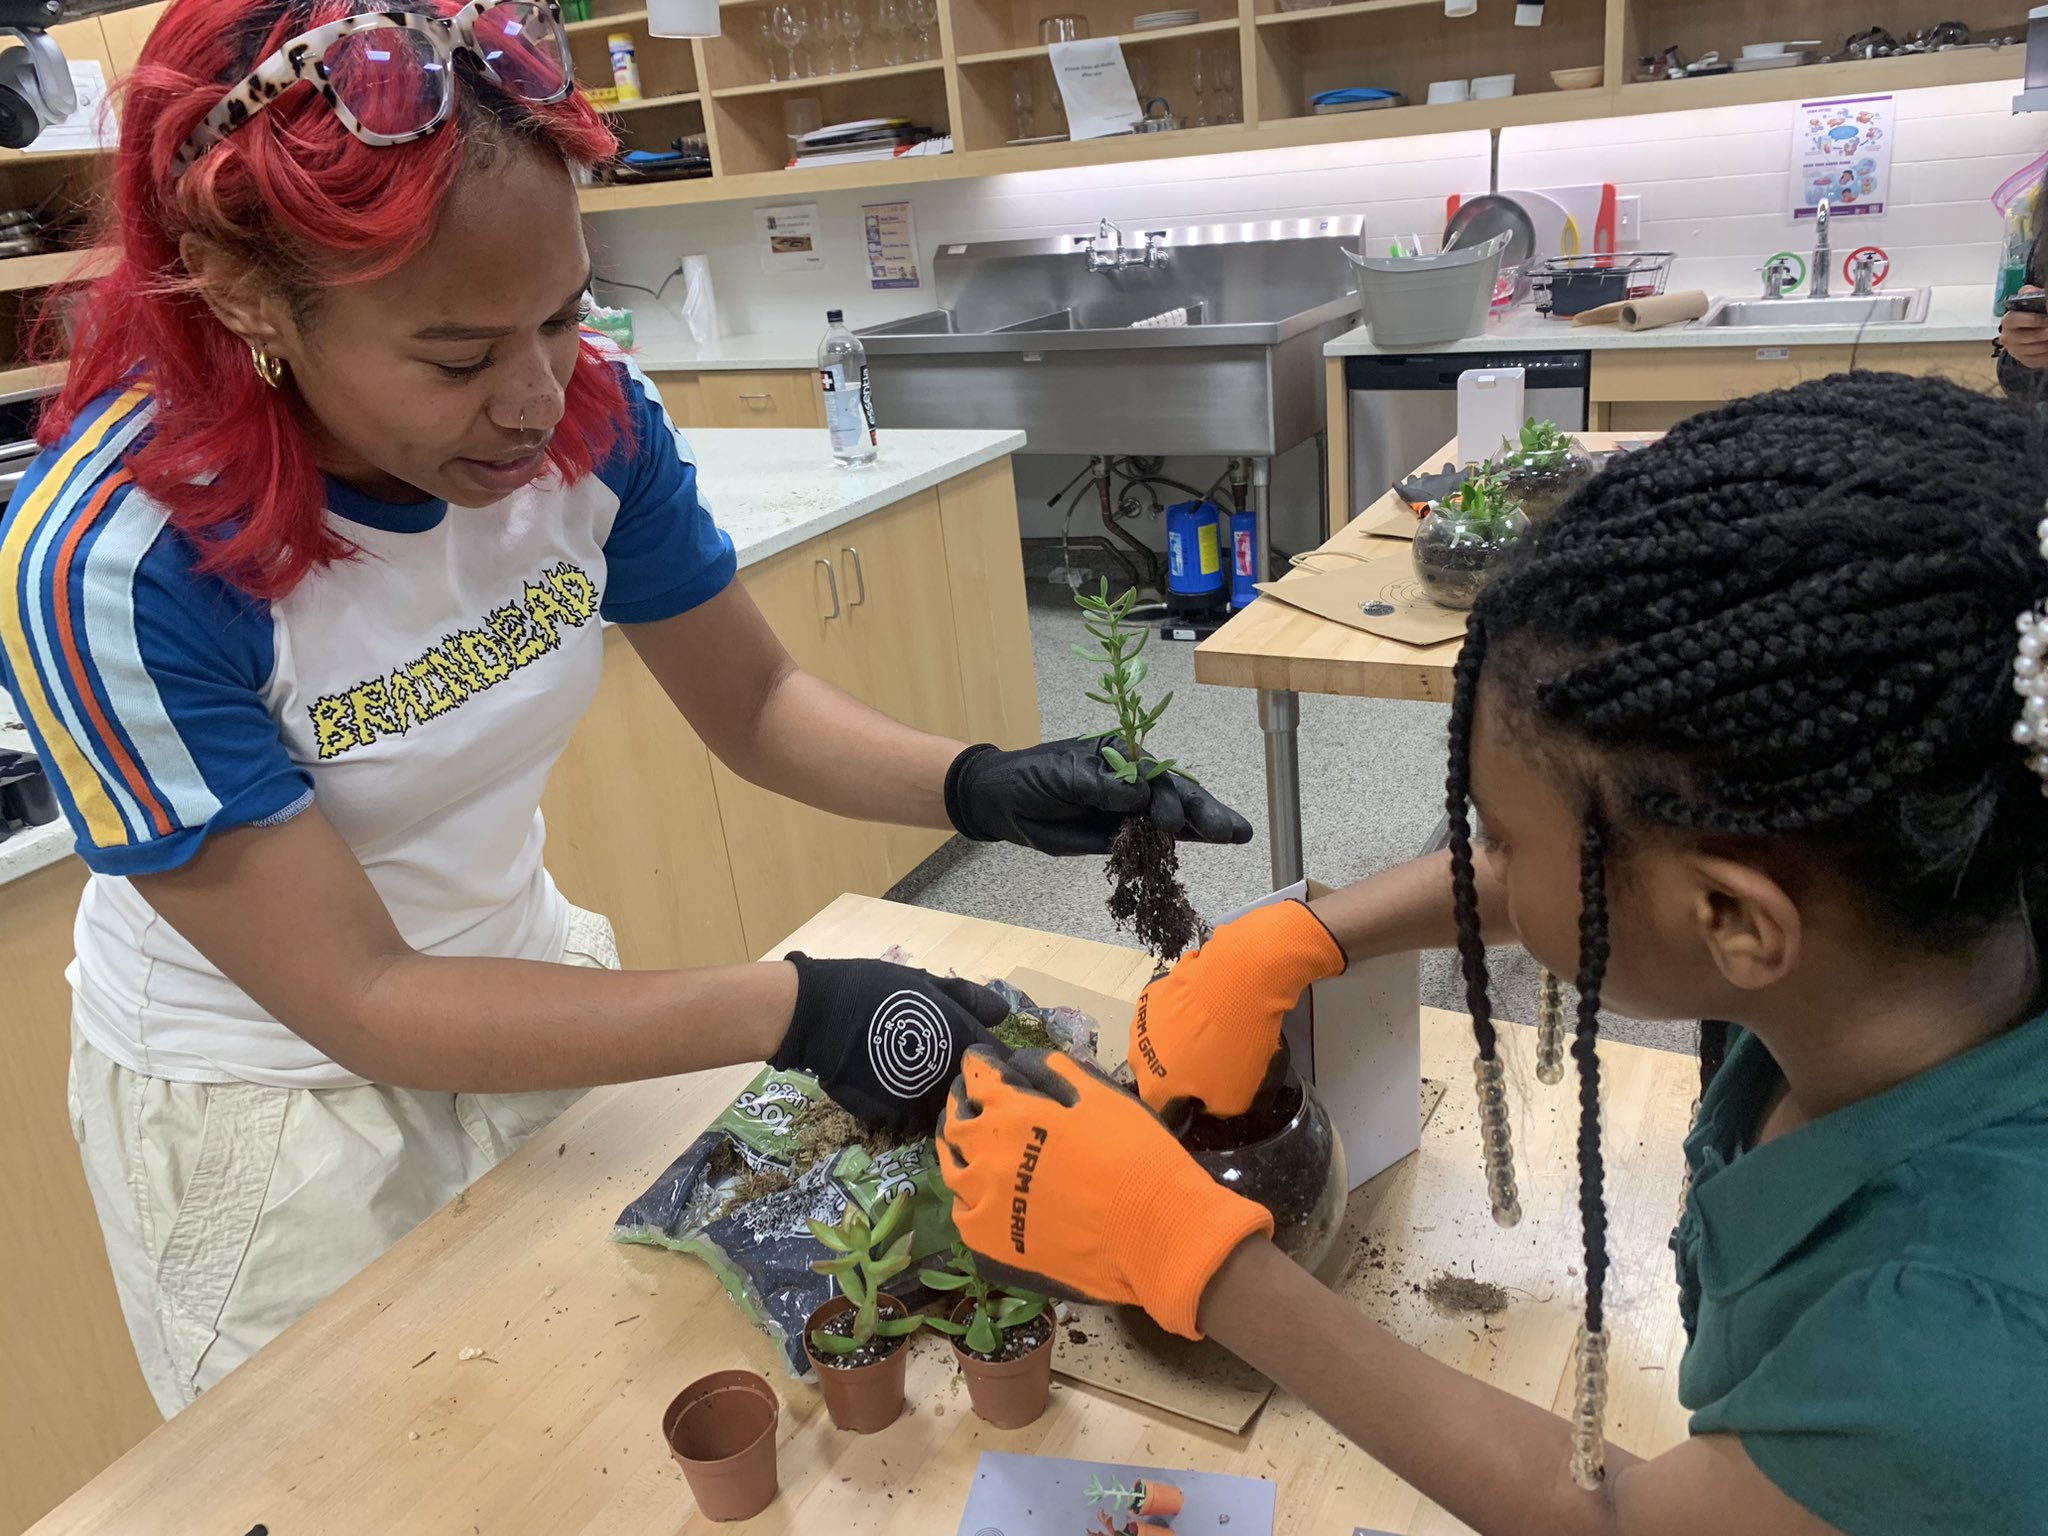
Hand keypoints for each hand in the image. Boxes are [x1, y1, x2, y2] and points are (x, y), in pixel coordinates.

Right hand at [772, 955, 1006, 1131]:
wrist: (822, 1015)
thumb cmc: (877, 990)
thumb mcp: (926, 983)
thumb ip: (968, 999)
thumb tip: (1004, 1013)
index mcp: (963, 1042)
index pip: (1001, 1062)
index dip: (999, 1061)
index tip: (991, 1058)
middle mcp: (948, 1078)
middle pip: (976, 1091)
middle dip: (971, 1082)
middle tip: (948, 1066)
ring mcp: (921, 1104)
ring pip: (945, 1109)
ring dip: (940, 1098)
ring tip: (921, 1079)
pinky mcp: (893, 1120)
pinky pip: (913, 1120)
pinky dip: (911, 1109)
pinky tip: (896, 1089)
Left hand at [938, 1047, 1270, 1337]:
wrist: (1154, 1232)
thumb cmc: (1135, 1155)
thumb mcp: (1101, 1095)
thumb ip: (1056, 1072)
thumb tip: (1025, 1061)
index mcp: (1012, 1113)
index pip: (978, 1077)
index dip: (977, 1063)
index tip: (979, 1059)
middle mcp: (987, 1155)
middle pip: (955, 1122)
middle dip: (959, 1101)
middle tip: (966, 1095)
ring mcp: (984, 1202)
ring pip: (951, 1168)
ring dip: (953, 1148)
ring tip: (960, 1141)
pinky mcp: (992, 1242)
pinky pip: (962, 1214)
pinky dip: (964, 1197)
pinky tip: (975, 1192)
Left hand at [944, 737, 1252, 855]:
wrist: (1002, 802)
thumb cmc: (1031, 778)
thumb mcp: (1063, 776)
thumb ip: (1100, 787)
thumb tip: (1139, 799)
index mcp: (1121, 757)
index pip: (1157, 776)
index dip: (1174, 797)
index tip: (1175, 821)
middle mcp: (1133, 781)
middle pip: (1175, 796)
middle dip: (1203, 813)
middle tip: (1232, 832)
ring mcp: (1130, 809)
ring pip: (1174, 817)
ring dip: (1203, 827)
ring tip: (1236, 836)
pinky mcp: (1121, 835)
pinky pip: (1155, 839)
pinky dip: (1183, 842)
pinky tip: (1212, 843)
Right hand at [1129, 900, 1345, 1118]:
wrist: (1235, 981)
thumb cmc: (1234, 1045)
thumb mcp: (1236, 1098)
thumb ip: (1213, 1109)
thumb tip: (1206, 1101)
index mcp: (1152, 1087)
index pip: (1165, 1109)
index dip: (1189, 1103)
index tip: (1211, 1091)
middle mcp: (1136, 1055)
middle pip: (1159, 1072)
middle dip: (1182, 1068)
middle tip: (1216, 1057)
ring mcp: (1141, 1020)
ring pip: (1161, 1039)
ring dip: (1181, 1037)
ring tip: (1215, 1026)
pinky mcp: (1152, 990)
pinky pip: (1167, 1009)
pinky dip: (1183, 1009)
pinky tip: (1209, 1002)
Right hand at [2001, 288, 2047, 369]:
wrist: (2023, 333)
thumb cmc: (2027, 316)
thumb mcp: (2026, 302)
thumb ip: (2029, 294)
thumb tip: (2030, 291)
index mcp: (2008, 321)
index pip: (2014, 320)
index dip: (2033, 319)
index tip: (2046, 317)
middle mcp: (2008, 337)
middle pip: (2028, 336)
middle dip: (2044, 332)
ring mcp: (2016, 350)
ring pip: (2037, 348)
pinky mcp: (2025, 360)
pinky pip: (2040, 359)